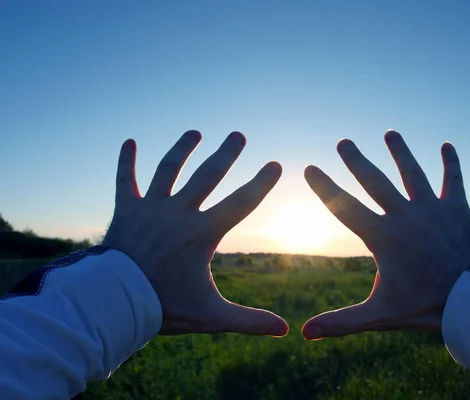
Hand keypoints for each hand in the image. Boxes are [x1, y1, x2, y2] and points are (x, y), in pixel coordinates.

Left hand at [103, 130, 287, 336]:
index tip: (276, 164)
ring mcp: (150, 209)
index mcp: (202, 233)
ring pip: (169, 170)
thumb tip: (285, 330)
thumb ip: (249, 321)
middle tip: (237, 135)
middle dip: (225, 154)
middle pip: (208, 175)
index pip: (241, 202)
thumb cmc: (163, 307)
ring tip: (194, 132)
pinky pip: (125, 181)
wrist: (113, 303)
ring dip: (183, 149)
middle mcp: (179, 213)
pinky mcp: (126, 211)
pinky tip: (128, 142)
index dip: (261, 183)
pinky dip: (125, 162)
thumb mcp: (212, 315)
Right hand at [302, 130, 469, 339]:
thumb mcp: (378, 314)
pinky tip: (447, 145)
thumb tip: (304, 333)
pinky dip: (451, 163)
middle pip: (374, 181)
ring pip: (412, 173)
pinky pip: (453, 181)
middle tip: (344, 141)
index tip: (309, 167)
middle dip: (357, 160)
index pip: (344, 207)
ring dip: (400, 152)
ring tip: (391, 134)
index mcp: (382, 236)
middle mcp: (404, 215)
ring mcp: (431, 209)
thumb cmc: (424, 306)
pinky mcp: (457, 209)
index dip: (324, 186)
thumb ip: (341, 322)